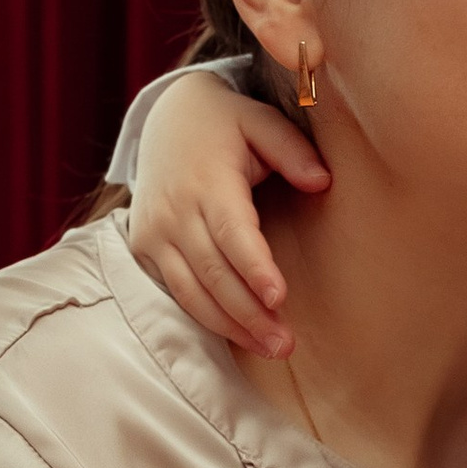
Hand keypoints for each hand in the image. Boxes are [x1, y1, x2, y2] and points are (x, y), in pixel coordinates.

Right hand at [126, 69, 330, 356]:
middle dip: (249, 313)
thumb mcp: (259, 119)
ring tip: (270, 348)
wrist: (164, 119)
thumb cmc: (224, 123)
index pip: (231, 232)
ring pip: (191, 292)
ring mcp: (154, 233)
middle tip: (285, 343)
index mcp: (206, 180)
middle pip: (213, 273)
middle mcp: (174, 211)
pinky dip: (206, 318)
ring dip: (230, 326)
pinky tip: (239, 335)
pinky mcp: (145, 248)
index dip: (254, 267)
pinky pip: (176, 292)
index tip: (279, 297)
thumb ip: (291, 149)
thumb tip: (321, 181)